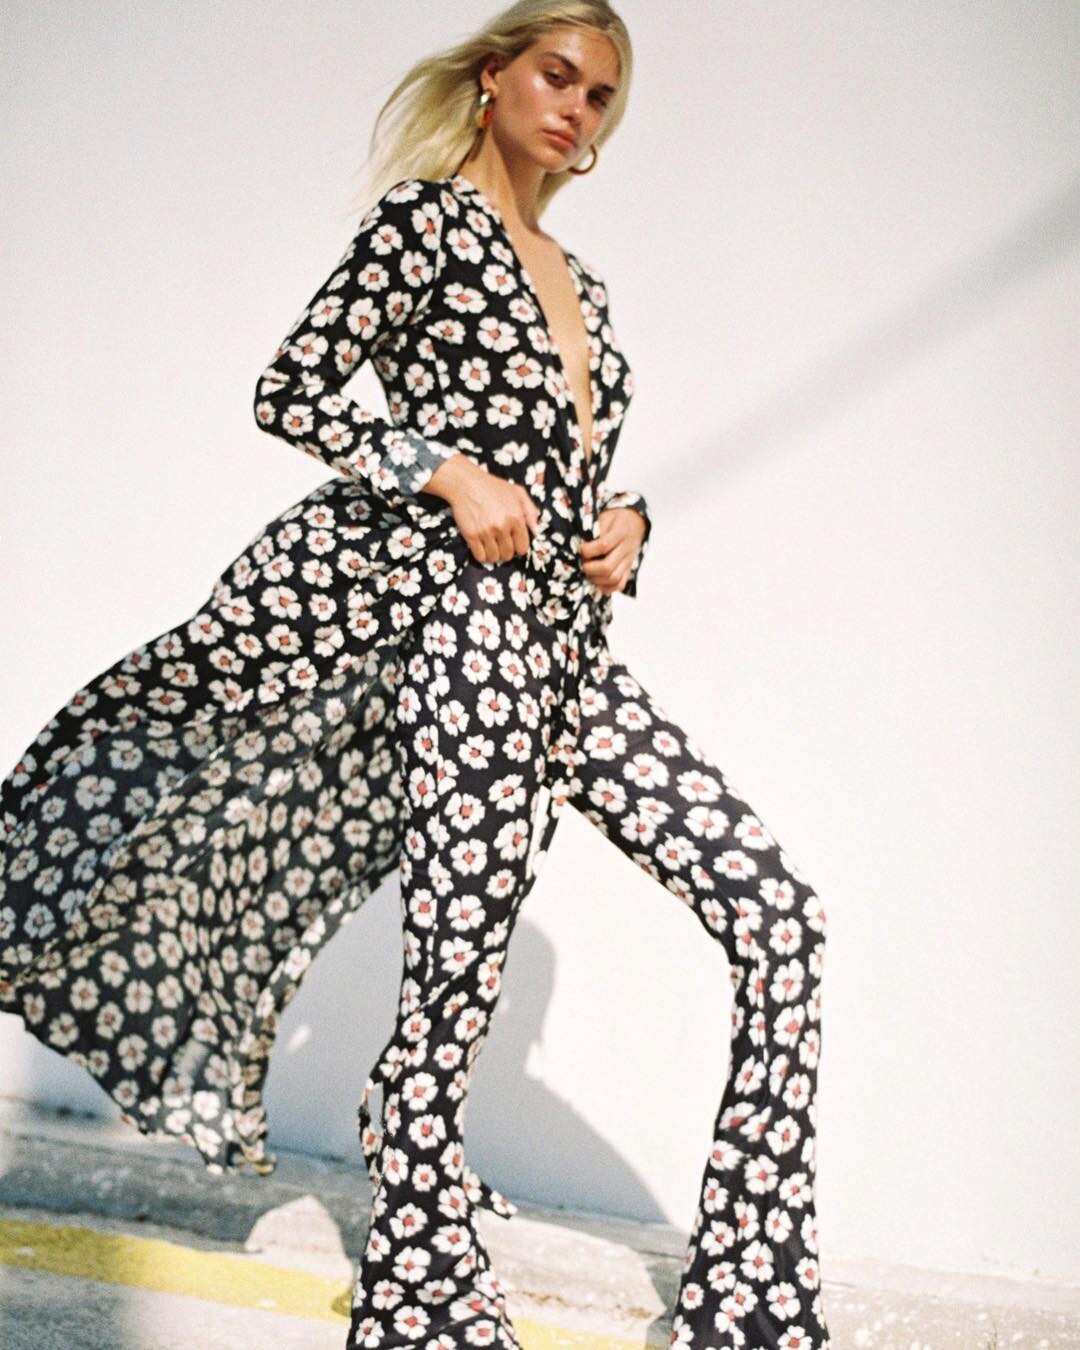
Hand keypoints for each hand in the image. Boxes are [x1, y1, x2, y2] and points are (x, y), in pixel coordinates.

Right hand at [425, 454, 539, 563]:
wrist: (465, 483)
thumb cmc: (492, 486)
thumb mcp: (517, 492)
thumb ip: (530, 511)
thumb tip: (536, 530)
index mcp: (516, 517)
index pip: (522, 547)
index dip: (519, 548)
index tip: (514, 544)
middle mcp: (502, 526)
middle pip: (508, 554)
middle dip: (506, 552)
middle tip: (502, 546)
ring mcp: (486, 531)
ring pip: (494, 557)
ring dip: (494, 556)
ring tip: (492, 548)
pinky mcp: (471, 535)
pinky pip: (480, 556)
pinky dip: (482, 556)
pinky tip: (482, 548)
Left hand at [579, 507, 647, 594]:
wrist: (635, 523)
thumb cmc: (615, 520)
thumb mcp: (606, 516)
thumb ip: (595, 528)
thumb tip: (579, 542)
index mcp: (620, 532)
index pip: (604, 546)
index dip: (588, 550)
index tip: (580, 549)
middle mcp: (626, 549)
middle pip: (608, 567)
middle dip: (590, 568)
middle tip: (582, 564)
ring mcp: (628, 561)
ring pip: (613, 578)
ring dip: (596, 579)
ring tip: (588, 573)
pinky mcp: (628, 569)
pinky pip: (619, 584)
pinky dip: (606, 587)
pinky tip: (597, 582)